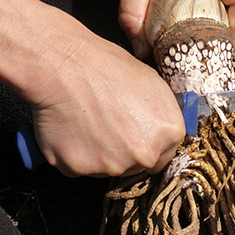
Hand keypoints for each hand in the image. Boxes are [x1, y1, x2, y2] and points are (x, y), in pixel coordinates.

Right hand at [27, 14, 185, 176]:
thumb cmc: (107, 66)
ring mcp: (113, 165)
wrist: (65, 66)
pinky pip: (78, 167)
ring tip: (88, 121)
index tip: (135, 135)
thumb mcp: (152, 81)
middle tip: (108, 125)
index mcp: (169, 132)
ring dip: (99, 153)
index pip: (165, 155)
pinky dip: (73, 153)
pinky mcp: (80, 169)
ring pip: (107, 168)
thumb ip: (161, 114)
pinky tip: (71, 127)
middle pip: (137, 165)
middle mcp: (145, 155)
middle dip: (125, 151)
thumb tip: (158, 127)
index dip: (148, 143)